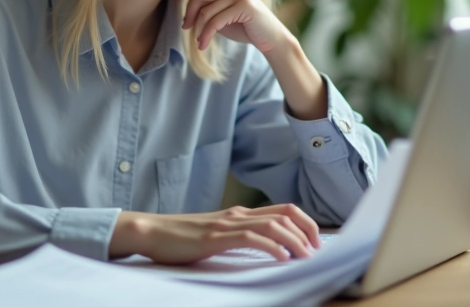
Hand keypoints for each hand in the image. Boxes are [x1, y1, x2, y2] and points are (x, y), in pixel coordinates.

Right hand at [109, 204, 321, 264]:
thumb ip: (238, 239)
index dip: (306, 223)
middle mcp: (238, 214)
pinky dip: (272, 247)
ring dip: (295, 240)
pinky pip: (252, 238)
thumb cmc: (181, 238)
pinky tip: (282, 258)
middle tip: (318, 252)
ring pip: (273, 224)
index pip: (284, 210)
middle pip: (286, 213)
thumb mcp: (216, 236)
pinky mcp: (216, 237)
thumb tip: (265, 251)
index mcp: (239, 213)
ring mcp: (227, 224)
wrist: (151, 232)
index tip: (315, 243)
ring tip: (306, 257)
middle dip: (309, 231)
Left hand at [177, 0, 288, 53]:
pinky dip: (206, 34)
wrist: (268, 38)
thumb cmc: (242, 25)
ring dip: (199, 29)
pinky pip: (216, 20)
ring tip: (199, 41)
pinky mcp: (244, 4)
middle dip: (190, 14)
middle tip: (186, 27)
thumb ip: (206, 6)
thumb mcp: (220, 14)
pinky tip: (203, 44)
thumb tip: (182, 1)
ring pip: (206, 11)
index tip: (178, 3)